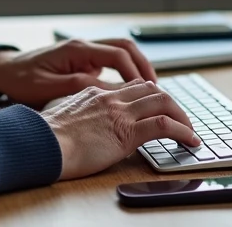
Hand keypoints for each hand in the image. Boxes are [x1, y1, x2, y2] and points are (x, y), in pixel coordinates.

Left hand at [0, 38, 157, 107]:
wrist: (4, 71)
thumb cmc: (22, 80)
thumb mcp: (47, 88)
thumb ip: (77, 87)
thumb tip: (107, 92)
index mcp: (76, 50)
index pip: (116, 55)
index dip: (134, 72)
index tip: (146, 90)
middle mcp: (83, 46)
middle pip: (124, 47)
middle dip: (143, 65)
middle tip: (157, 88)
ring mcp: (83, 52)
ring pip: (119, 52)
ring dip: (136, 67)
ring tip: (150, 89)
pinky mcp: (82, 60)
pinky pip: (110, 61)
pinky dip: (124, 72)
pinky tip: (130, 91)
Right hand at [42, 80, 199, 179]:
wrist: (41, 143)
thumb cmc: (45, 138)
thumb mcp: (64, 118)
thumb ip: (81, 116)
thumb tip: (87, 127)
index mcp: (94, 93)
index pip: (131, 87)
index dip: (149, 95)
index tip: (158, 106)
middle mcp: (110, 98)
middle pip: (151, 89)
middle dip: (170, 103)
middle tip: (180, 118)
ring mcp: (119, 113)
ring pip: (162, 101)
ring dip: (181, 116)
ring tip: (190, 131)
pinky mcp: (127, 132)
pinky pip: (164, 125)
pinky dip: (182, 131)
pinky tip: (189, 140)